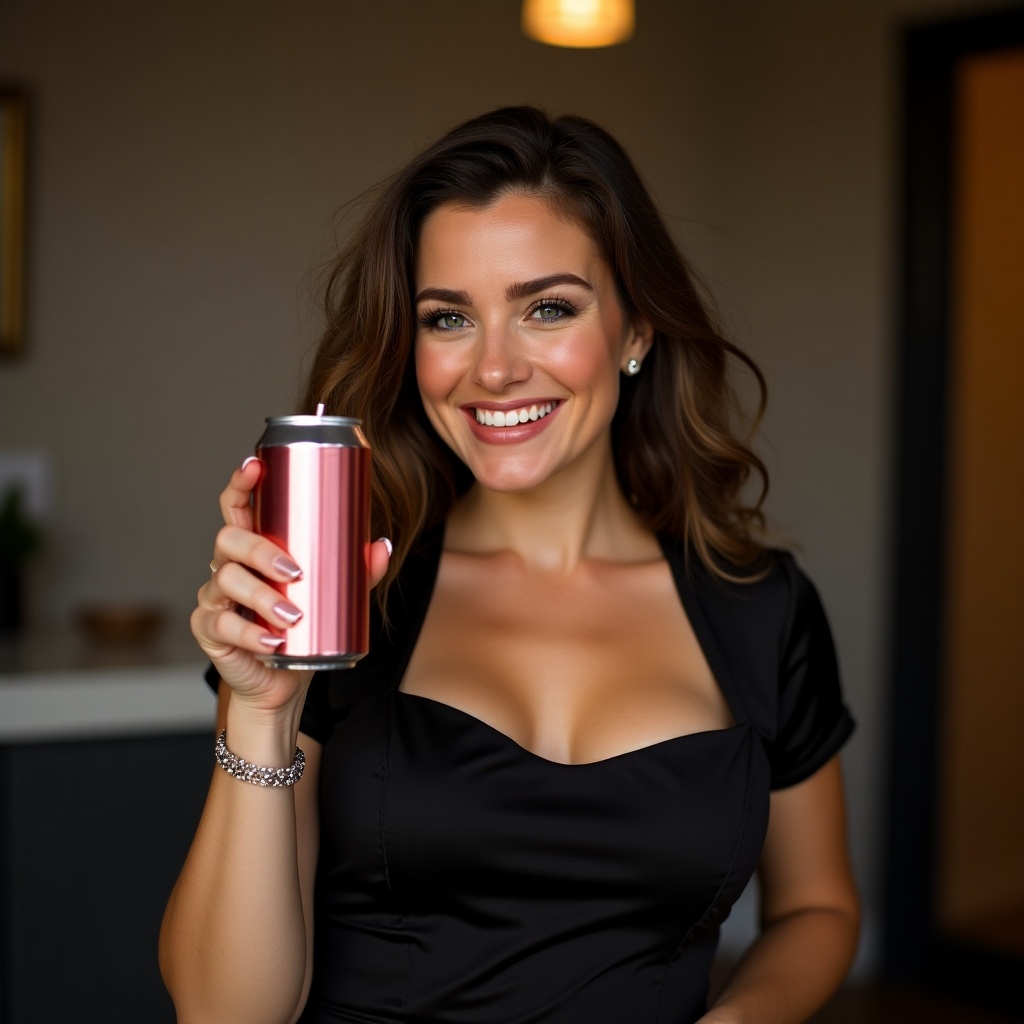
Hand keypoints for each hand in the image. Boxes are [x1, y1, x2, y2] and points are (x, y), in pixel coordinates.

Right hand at [191, 457, 389, 713]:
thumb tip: (381, 545)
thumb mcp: (333, 596)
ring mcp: (214, 598)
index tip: (254, 465)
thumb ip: (356, 571)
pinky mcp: (210, 631)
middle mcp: (226, 567)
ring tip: (293, 614)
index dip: (241, 483)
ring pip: (227, 581)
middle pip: (229, 539)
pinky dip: (250, 635)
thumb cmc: (301, 630)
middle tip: (294, 571)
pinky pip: (222, 625)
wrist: (283, 683)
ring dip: (261, 596)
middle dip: (261, 550)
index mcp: (252, 548)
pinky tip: (272, 643)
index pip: (238, 507)